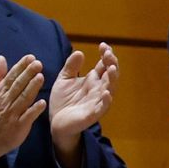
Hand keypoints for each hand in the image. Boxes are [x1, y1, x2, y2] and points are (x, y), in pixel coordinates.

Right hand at [0, 54, 44, 159]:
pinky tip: (42, 103)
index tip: (30, 57)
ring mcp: (12, 113)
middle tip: (38, 63)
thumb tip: (1, 58)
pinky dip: (34, 110)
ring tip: (41, 77)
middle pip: (18, 85)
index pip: (11, 76)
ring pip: (23, 98)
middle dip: (27, 74)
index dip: (20, 66)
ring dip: (31, 88)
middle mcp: (6, 100)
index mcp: (0, 92)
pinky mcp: (19, 125)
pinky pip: (27, 116)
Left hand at [48, 43, 117, 167]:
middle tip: (108, 53)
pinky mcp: (92, 114)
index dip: (106, 55)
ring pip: (110, 89)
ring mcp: (97, 102)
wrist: (56, 122)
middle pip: (110, 75)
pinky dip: (106, 100)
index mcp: (93, 80)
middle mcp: (98, 90)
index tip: (103, 44)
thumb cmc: (63, 101)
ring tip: (112, 68)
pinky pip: (102, 107)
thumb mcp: (64, 80)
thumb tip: (79, 52)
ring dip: (112, 79)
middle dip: (111, 63)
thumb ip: (71, 67)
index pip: (104, 65)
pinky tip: (106, 92)